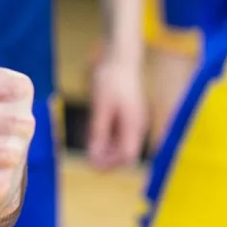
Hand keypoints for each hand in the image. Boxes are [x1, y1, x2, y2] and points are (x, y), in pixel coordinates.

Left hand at [88, 45, 146, 169]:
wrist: (120, 59)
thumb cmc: (111, 80)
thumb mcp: (101, 106)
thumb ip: (99, 131)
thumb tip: (94, 155)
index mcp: (134, 125)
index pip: (128, 157)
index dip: (112, 165)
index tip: (93, 167)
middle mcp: (137, 126)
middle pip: (126, 153)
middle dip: (109, 160)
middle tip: (88, 161)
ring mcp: (135, 121)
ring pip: (123, 144)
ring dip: (107, 151)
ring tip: (90, 150)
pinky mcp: (129, 115)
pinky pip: (120, 134)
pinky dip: (108, 139)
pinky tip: (94, 137)